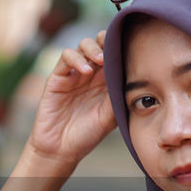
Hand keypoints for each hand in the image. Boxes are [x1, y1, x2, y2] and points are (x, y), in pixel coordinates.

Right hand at [23, 30, 116, 170]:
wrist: (61, 150)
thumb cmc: (87, 136)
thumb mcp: (111, 116)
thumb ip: (119, 94)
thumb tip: (133, 73)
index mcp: (106, 81)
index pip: (114, 54)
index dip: (121, 46)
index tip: (130, 49)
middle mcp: (90, 74)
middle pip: (99, 43)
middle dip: (106, 40)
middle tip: (113, 49)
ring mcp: (73, 74)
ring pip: (83, 45)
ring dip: (93, 48)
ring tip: (101, 60)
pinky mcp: (57, 77)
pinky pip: (66, 57)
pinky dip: (77, 59)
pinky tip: (86, 71)